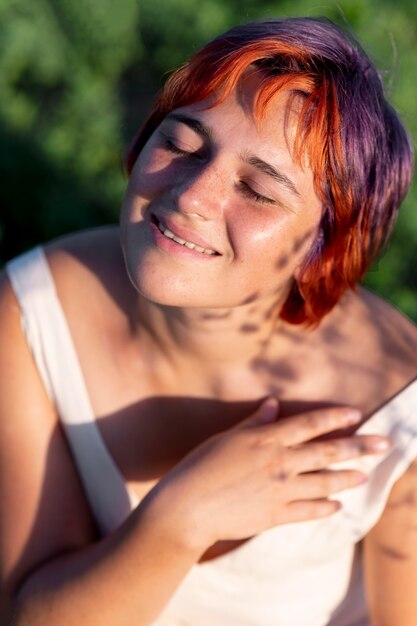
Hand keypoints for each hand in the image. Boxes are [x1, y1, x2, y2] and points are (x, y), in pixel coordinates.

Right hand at [151, 399, 389, 550]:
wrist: (187, 506)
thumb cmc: (201, 465)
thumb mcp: (228, 437)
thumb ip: (255, 422)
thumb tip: (273, 404)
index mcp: (268, 439)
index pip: (311, 424)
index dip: (336, 417)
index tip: (356, 415)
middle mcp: (280, 462)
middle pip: (329, 452)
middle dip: (360, 447)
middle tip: (385, 444)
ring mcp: (281, 490)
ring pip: (325, 482)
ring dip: (347, 477)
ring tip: (365, 475)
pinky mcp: (276, 515)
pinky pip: (309, 511)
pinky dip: (326, 508)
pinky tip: (338, 506)